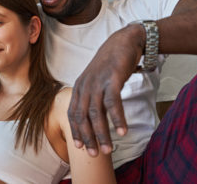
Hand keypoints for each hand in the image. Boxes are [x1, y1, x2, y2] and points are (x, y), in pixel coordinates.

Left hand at [68, 25, 144, 155]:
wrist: (123, 41)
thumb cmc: (111, 65)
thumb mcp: (97, 81)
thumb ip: (93, 98)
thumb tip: (93, 119)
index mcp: (79, 87)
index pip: (73, 113)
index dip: (75, 131)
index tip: (80, 147)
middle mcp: (85, 85)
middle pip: (82, 117)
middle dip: (87, 137)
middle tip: (93, 154)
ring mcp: (98, 82)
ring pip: (96, 113)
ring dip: (102, 133)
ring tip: (107, 149)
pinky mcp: (112, 78)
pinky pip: (113, 102)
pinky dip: (117, 118)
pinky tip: (122, 131)